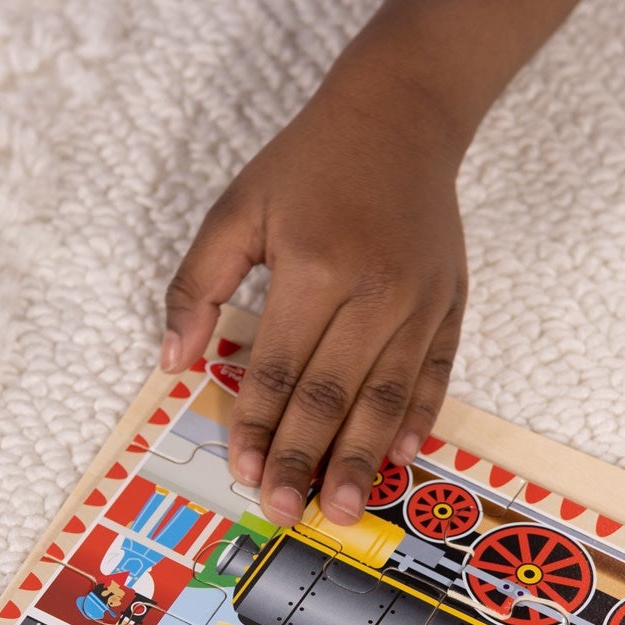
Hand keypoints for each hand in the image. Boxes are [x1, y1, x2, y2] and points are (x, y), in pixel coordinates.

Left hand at [160, 52, 468, 527]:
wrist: (401, 114)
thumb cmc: (308, 164)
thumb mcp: (236, 209)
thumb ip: (198, 285)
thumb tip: (173, 360)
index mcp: (316, 268)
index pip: (279, 367)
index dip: (257, 424)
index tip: (242, 471)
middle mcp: (374, 291)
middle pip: (333, 394)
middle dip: (305, 458)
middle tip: (287, 509)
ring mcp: (420, 300)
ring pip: (386, 396)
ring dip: (363, 458)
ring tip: (345, 508)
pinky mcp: (450, 303)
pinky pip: (434, 372)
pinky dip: (418, 416)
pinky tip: (401, 455)